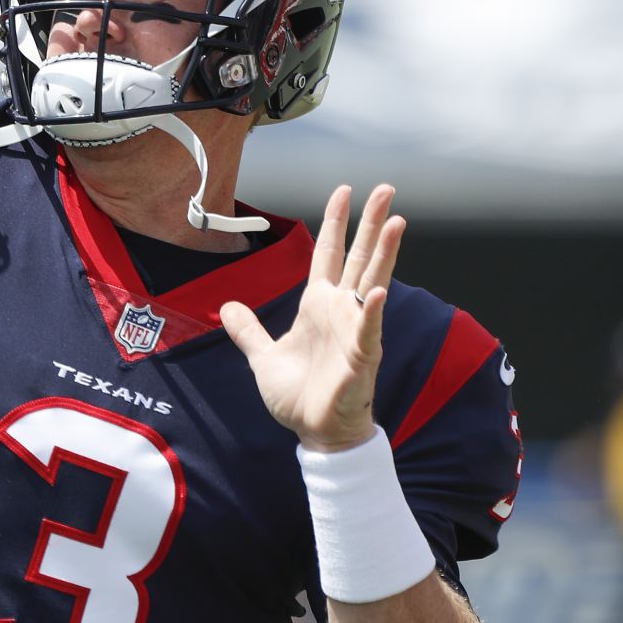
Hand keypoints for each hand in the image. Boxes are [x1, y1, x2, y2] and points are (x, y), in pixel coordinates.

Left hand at [218, 184, 405, 452]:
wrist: (315, 433)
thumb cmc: (298, 396)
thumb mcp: (263, 356)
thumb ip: (248, 330)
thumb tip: (227, 307)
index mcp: (318, 305)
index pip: (329, 254)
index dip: (336, 222)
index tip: (345, 191)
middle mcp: (340, 311)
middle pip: (359, 258)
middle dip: (371, 223)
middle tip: (386, 189)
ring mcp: (354, 332)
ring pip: (371, 284)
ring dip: (384, 254)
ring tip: (395, 222)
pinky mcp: (360, 359)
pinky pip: (367, 331)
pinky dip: (369, 312)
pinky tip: (374, 292)